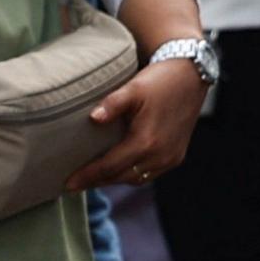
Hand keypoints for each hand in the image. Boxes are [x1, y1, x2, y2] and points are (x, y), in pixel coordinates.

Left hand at [67, 59, 204, 191]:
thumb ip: (112, 104)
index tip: (68, 183)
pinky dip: (132, 174)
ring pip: (136, 179)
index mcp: (146, 142)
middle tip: (75, 184)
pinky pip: (150, 174)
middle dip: (97, 181)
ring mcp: (170, 158)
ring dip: (114, 179)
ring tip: (93, 178)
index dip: (88, 176)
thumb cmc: (159, 81)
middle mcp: (160, 156)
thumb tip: (93, 118)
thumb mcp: (133, 88)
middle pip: (121, 177)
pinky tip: (118, 169)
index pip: (110, 167)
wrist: (191, 76)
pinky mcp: (176, 156)